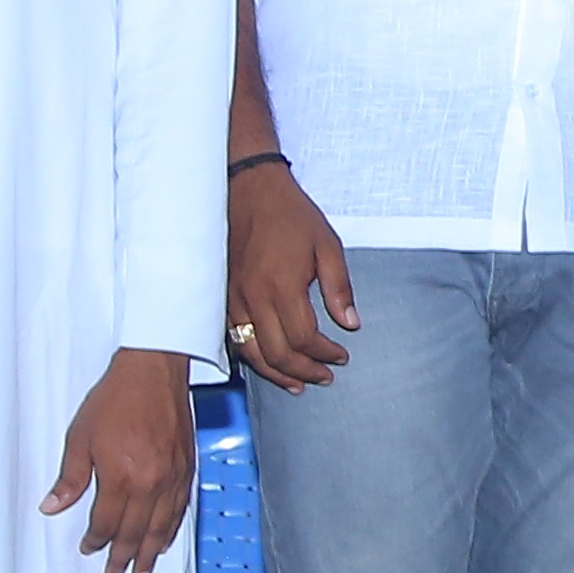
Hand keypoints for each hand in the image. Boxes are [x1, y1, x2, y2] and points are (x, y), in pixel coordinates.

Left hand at [45, 352, 199, 572]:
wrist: (153, 371)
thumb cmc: (116, 398)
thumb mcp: (80, 437)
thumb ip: (70, 477)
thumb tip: (53, 505)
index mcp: (120, 477)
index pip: (107, 523)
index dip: (96, 539)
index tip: (89, 548)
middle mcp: (150, 484)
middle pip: (135, 532)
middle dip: (124, 556)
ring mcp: (172, 477)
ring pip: (161, 527)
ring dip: (150, 551)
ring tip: (143, 569)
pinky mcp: (186, 468)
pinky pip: (180, 508)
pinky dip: (172, 528)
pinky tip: (166, 539)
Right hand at [227, 159, 356, 389]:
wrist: (248, 189)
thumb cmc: (291, 214)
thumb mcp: (327, 244)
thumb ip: (339, 287)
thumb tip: (351, 324)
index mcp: (282, 285)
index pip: (304, 338)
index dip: (325, 353)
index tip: (342, 355)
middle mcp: (253, 297)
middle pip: (277, 353)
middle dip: (304, 371)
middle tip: (326, 376)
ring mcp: (233, 299)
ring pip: (252, 352)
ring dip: (277, 373)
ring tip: (299, 383)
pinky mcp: (222, 297)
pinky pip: (234, 338)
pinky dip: (254, 358)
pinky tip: (269, 363)